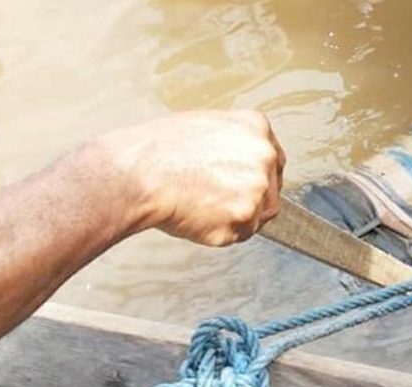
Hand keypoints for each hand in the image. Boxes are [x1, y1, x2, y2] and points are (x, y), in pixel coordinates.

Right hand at [96, 110, 284, 245]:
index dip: (259, 175)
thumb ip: (233, 143)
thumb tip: (242, 160)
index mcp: (256, 128)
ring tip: (201, 204)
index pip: (274, 160)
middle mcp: (264, 157)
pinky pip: (240, 234)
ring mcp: (257, 190)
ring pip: (258, 215)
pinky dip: (221, 232)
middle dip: (250, 199)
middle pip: (271, 190)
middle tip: (217, 200)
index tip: (245, 184)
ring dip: (236, 217)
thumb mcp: (203, 127)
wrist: (137, 173)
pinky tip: (197, 215)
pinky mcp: (245, 219)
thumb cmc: (158, 150)